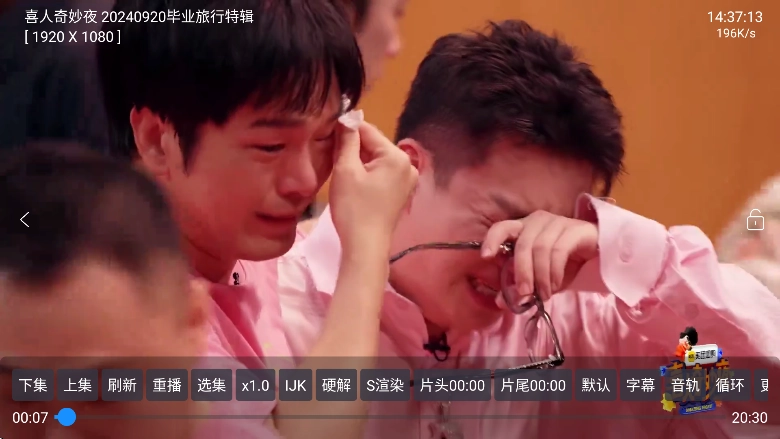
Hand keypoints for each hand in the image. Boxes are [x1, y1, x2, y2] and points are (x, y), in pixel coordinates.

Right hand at [329, 115, 417, 250]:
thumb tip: (347, 117)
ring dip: (358, 161)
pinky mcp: (401, 193)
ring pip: (376, 160)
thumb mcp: (346, 170)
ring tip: (341, 172)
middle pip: (374, 145)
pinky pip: (381, 174)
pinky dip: (367, 174)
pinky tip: (353, 183)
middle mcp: (407, 165)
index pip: (368, 130)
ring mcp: (407, 181)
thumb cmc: (354, 208)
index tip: (328, 133)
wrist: (365, 247)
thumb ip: (347, 140)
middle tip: (331, 156)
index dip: (346, 130)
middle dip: (353, 148)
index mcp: (397, 156)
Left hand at [481, 211, 598, 300]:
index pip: (502, 227)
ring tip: (544, 295)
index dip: (492, 239)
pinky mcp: (576, 229)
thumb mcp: (539, 276)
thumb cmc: (564, 262)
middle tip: (525, 294)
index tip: (486, 256)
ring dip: (541, 276)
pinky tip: (555, 285)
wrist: (598, 253)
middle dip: (522, 272)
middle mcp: (538, 220)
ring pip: (541, 249)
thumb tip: (501, 301)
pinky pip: (559, 251)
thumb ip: (520, 285)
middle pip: (523, 245)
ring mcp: (558, 222)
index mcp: (523, 227)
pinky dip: (554, 272)